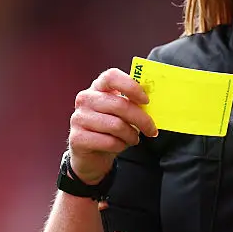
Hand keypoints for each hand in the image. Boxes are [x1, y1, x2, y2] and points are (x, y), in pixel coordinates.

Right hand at [68, 68, 158, 183]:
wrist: (91, 155)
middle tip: (152, 130)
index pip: (111, 76)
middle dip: (142, 119)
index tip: (146, 100)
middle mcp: (85, 99)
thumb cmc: (110, 129)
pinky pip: (109, 142)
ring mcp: (78, 118)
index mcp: (98, 88)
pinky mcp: (77, 138)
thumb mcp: (122, 113)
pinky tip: (120, 145)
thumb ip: (133, 103)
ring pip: (116, 125)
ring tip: (133, 139)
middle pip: (120, 105)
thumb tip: (155, 103)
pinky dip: (120, 146)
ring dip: (131, 135)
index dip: (131, 86)